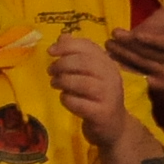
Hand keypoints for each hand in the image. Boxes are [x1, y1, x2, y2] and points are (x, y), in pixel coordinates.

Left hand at [49, 33, 133, 147]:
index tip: (50, 51)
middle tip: (51, 72)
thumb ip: (78, 55)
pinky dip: (66, 99)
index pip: (89, 47)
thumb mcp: (90, 74)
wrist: (113, 127)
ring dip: (62, 81)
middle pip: (83, 63)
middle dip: (61, 65)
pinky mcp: (101, 113)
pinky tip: (66, 99)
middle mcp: (111, 76)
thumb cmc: (96, 97)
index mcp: (108, 64)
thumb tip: (63, 36)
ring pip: (80, 82)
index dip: (67, 46)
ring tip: (56, 84)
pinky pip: (77, 102)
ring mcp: (108, 95)